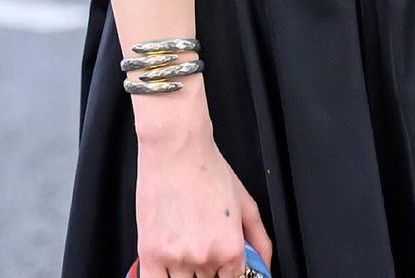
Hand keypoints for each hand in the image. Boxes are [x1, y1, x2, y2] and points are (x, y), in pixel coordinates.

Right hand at [136, 125, 272, 277]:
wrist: (176, 148)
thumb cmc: (207, 168)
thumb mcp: (245, 202)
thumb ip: (260, 239)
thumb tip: (264, 265)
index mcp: (231, 249)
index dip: (228, 274)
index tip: (222, 267)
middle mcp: (205, 258)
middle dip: (208, 270)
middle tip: (202, 246)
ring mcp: (177, 258)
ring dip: (186, 272)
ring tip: (185, 246)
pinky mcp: (150, 253)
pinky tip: (167, 268)